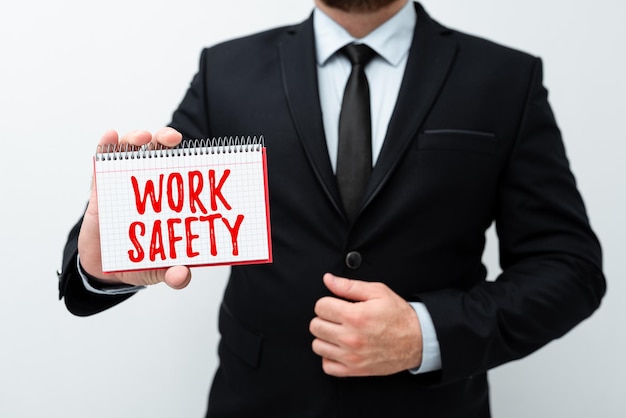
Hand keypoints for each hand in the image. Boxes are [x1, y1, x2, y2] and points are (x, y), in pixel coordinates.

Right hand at [77, 128, 191, 288]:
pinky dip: (106, 145)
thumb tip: (181, 276)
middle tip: (171, 138)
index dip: (191, 158)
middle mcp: (148, 186)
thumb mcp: (159, 270)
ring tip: (140, 137)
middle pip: (158, 153)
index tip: (199, 152)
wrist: (105, 269)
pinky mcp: (99, 188)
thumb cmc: (140, 262)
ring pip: (130, 151)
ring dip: (135, 138)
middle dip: (165, 139)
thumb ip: (172, 275)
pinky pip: (101, 162)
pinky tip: (110, 136)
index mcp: (169, 201)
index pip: (182, 172)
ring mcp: (123, 184)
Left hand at [309, 273, 422, 376]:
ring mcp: (351, 356)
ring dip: (325, 337)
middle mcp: (350, 337)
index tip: (336, 304)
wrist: (417, 340)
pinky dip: (329, 357)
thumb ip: (349, 286)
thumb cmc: (398, 316)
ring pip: (317, 345)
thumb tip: (328, 280)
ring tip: (338, 331)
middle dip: (324, 318)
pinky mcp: (354, 370)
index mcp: (355, 316)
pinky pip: (327, 366)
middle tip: (337, 317)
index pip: (320, 306)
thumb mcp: (377, 292)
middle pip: (315, 326)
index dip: (327, 302)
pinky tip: (339, 348)